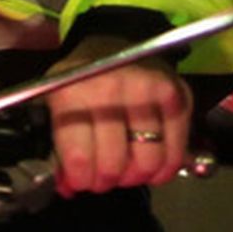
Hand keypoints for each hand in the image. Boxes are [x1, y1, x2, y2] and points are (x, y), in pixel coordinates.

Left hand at [44, 46, 190, 195]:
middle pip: (114, 163)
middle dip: (105, 180)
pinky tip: (152, 167)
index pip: (79, 156)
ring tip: (125, 170)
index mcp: (71, 92)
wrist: (114, 43)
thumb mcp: (55, 103)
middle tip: (102, 177)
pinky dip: (165, 168)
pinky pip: (176, 152)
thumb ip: (56, 146)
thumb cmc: (81, 79)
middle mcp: (110, 89)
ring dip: (135, 176)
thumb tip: (67, 188)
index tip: (80, 180)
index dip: (80, 178)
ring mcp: (147, 91)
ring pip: (147, 161)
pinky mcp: (177, 95)